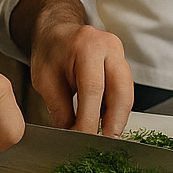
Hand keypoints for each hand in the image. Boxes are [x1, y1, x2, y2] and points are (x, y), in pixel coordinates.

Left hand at [30, 21, 132, 136]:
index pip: (93, 90)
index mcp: (86, 47)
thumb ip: (59, 107)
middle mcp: (109, 46)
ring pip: (128, 91)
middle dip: (115, 121)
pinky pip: (125, 88)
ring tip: (108, 137)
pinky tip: (108, 122)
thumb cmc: (50, 51)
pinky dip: (118, 108)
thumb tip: (70, 134)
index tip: (83, 139)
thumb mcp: (45, 79)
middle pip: (120, 90)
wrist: (58, 29)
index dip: (90, 118)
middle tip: (106, 143)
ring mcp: (120, 52)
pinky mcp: (123, 61)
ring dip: (119, 117)